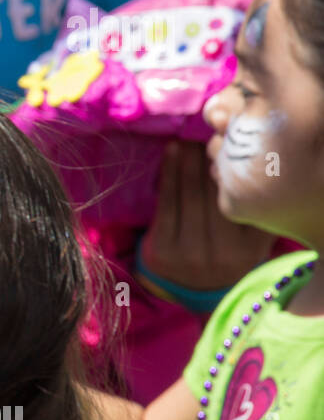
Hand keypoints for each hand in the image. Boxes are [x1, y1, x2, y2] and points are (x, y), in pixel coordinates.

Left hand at [140, 140, 274, 290]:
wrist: (191, 286)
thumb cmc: (224, 248)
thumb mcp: (247, 232)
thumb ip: (250, 203)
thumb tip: (245, 153)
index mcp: (254, 247)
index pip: (246, 198)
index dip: (237, 166)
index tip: (232, 142)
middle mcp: (227, 254)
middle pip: (218, 193)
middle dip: (211, 158)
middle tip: (208, 132)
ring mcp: (193, 254)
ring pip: (191, 195)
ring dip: (188, 161)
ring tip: (187, 139)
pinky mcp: (164, 251)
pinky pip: (167, 202)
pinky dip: (169, 173)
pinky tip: (172, 153)